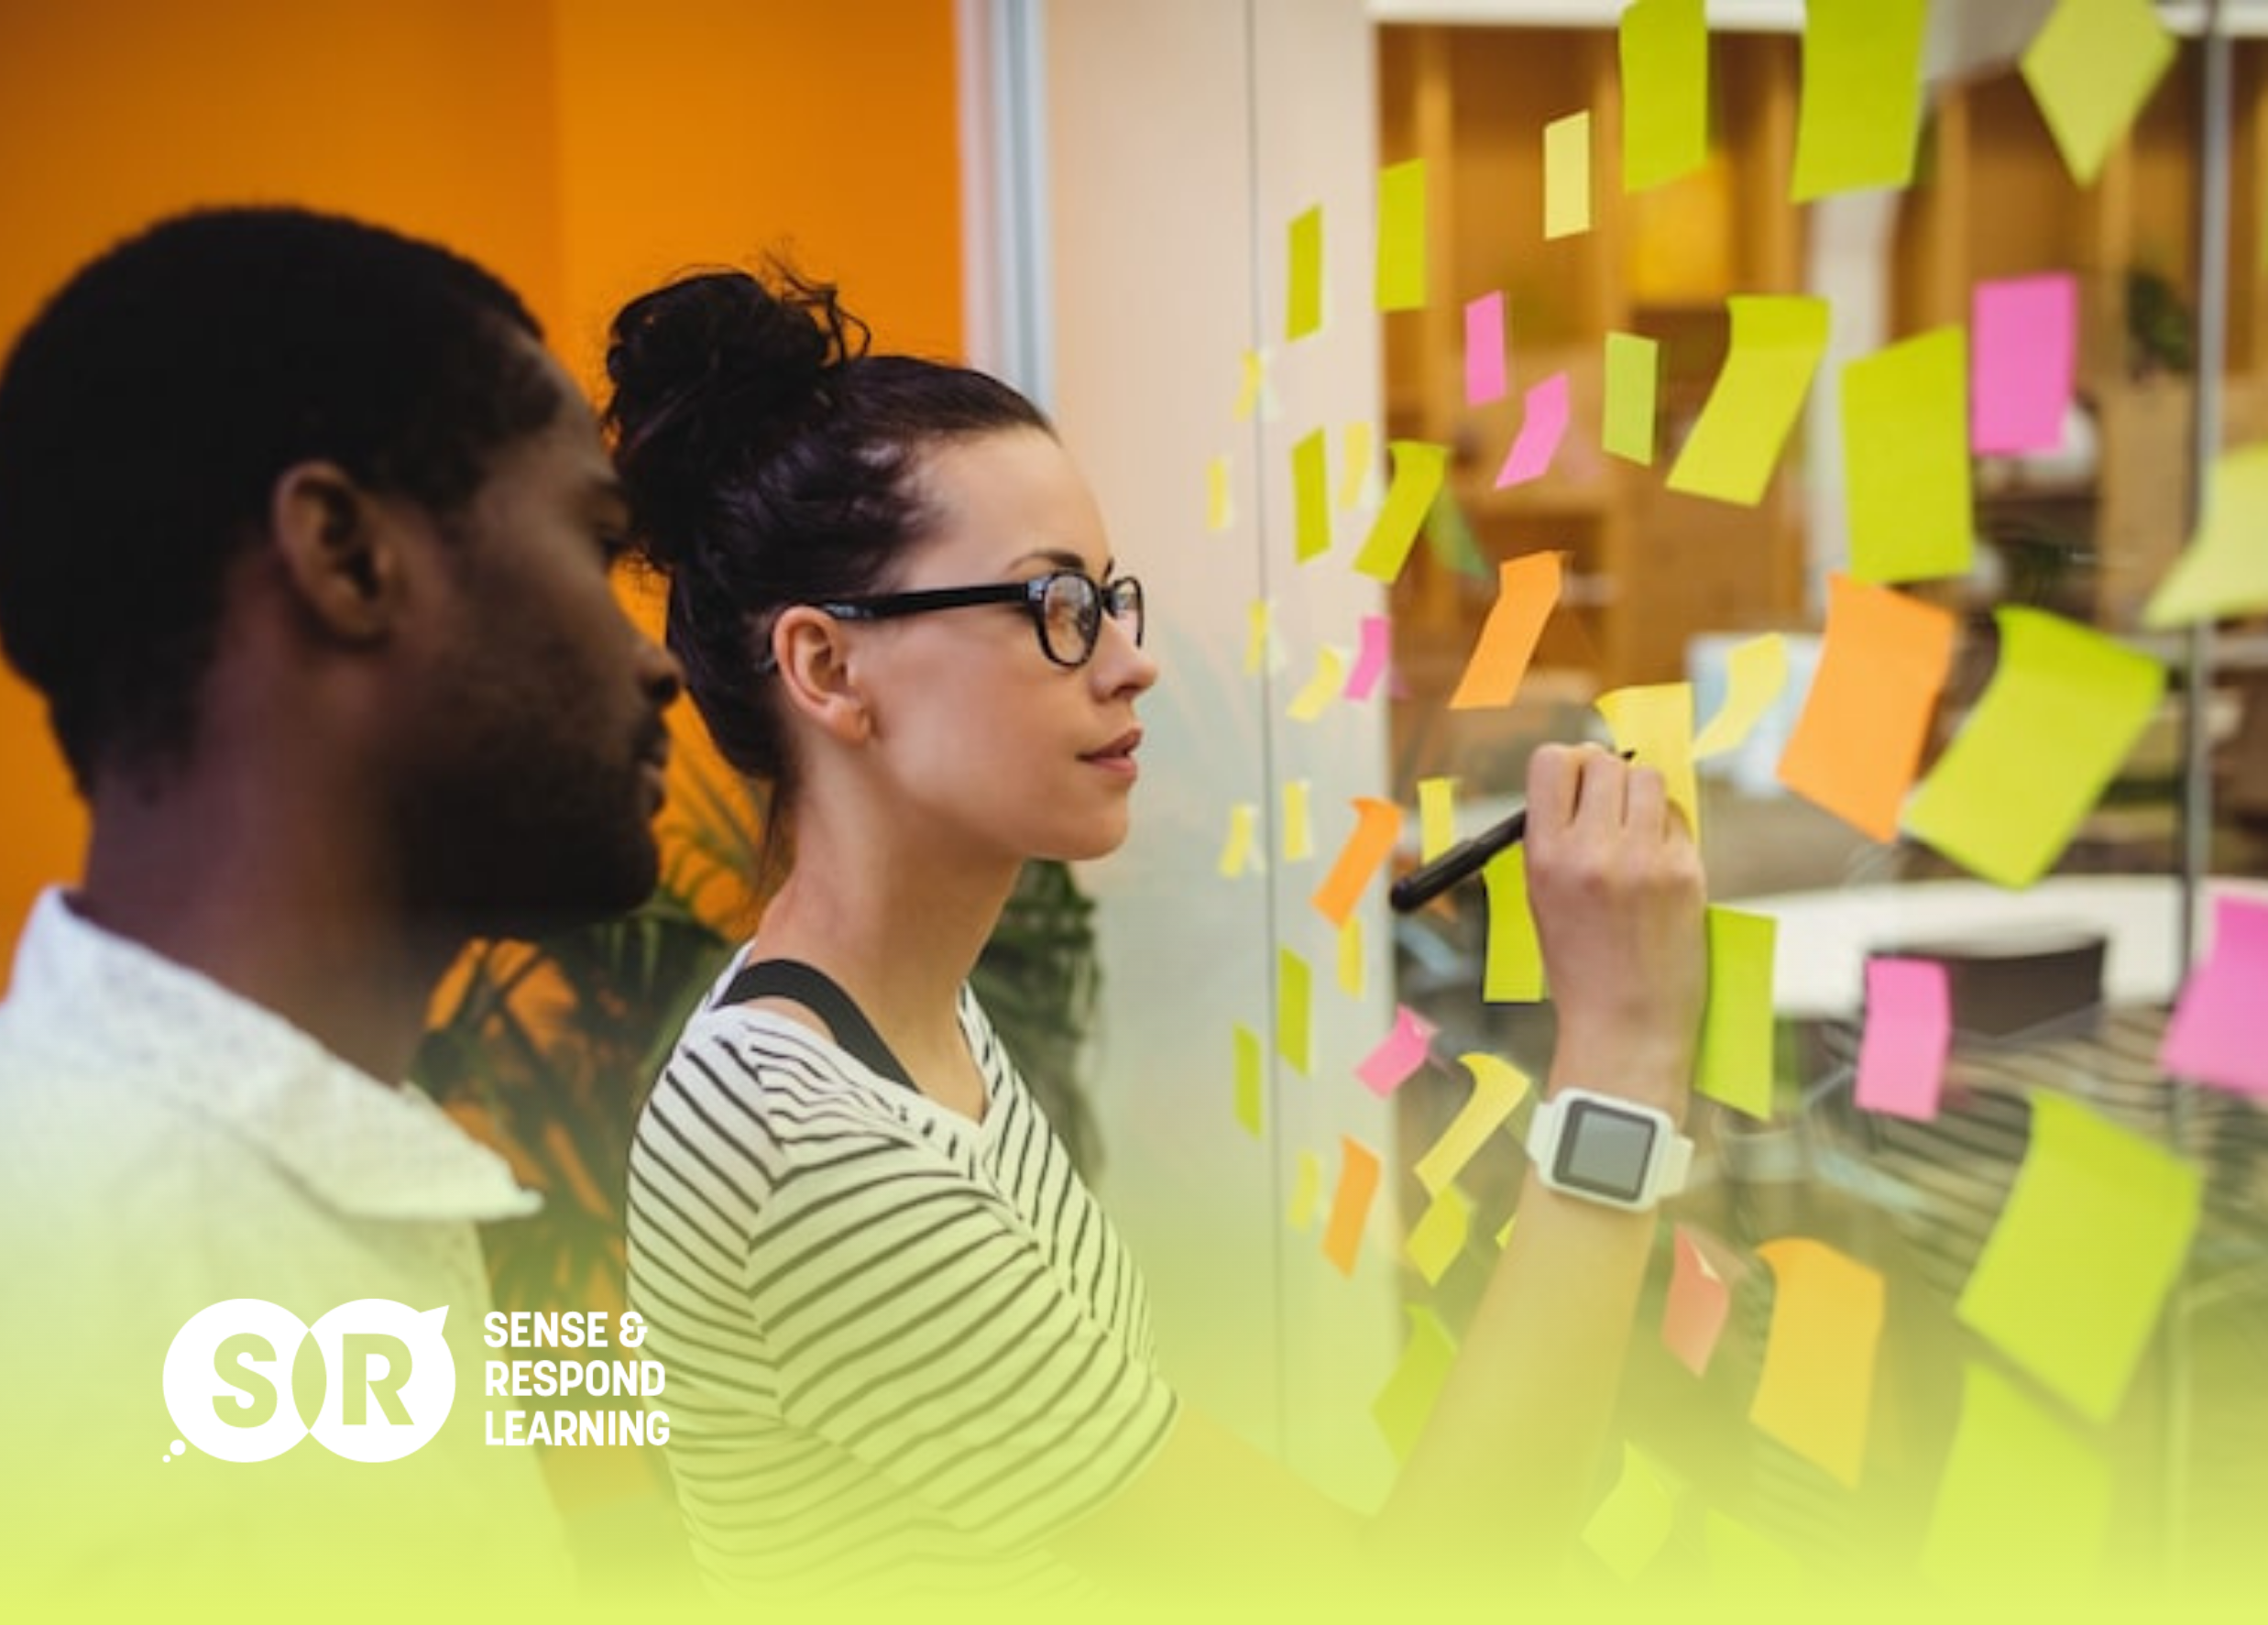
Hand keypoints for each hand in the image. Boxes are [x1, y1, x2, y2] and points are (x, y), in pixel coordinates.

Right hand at [1520, 743, 1706, 1117]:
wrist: (1625, 1026)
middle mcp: (1592, 850)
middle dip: (1607, 774)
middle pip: (1603, 763)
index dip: (1568, 762)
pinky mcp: (1685, 872)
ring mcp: (1643, 860)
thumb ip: (1555, 839)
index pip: (1552, 762)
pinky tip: (1658, 857)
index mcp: (1546, 856)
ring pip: (1647, 778)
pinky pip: (1677, 817)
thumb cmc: (1580, 967)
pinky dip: (1668, 826)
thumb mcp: (1541, 898)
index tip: (1577, 778)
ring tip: (1636, 826)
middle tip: (1610, 801)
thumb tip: (1581, 782)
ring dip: (1641, 792)